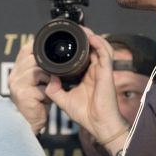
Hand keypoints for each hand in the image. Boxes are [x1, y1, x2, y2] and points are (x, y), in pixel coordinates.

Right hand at [8, 41, 51, 133]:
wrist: (30, 122)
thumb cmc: (37, 101)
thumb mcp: (40, 81)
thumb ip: (44, 68)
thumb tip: (59, 56)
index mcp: (18, 68)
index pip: (27, 49)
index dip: (39, 48)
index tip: (51, 53)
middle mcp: (14, 74)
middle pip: (33, 59)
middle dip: (48, 67)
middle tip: (53, 78)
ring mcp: (16, 84)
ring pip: (38, 71)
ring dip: (48, 79)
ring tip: (49, 88)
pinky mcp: (22, 94)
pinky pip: (41, 87)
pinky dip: (47, 93)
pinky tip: (46, 99)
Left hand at [45, 29, 128, 143]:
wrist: (99, 125)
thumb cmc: (86, 115)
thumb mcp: (64, 101)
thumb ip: (55, 90)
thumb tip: (48, 79)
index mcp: (86, 75)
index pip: (83, 55)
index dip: (77, 46)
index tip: (66, 40)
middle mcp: (95, 71)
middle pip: (93, 47)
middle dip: (85, 36)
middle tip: (74, 30)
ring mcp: (101, 71)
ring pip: (101, 47)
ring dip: (93, 36)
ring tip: (83, 30)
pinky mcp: (107, 73)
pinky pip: (105, 54)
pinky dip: (99, 44)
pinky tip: (92, 38)